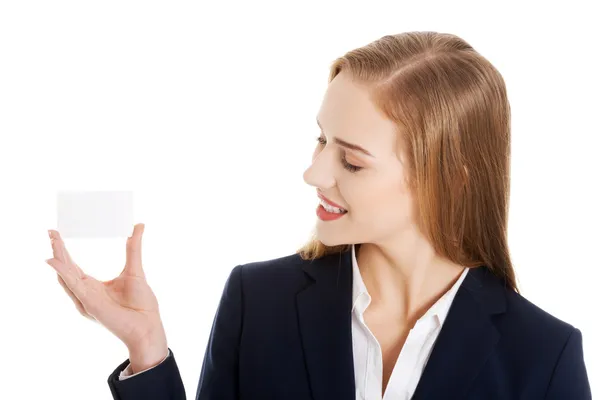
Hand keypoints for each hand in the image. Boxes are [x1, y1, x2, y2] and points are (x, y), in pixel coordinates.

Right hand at [45, 223, 167, 357]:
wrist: (148, 325)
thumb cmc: (141, 303)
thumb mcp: (135, 269)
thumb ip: (133, 248)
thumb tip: (139, 225)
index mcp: (93, 286)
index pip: (72, 266)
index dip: (63, 251)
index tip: (55, 234)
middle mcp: (85, 293)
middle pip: (66, 269)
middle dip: (57, 251)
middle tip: (50, 232)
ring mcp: (86, 299)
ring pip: (66, 276)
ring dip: (59, 259)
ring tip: (53, 241)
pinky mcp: (90, 304)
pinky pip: (74, 286)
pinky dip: (64, 273)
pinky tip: (56, 262)